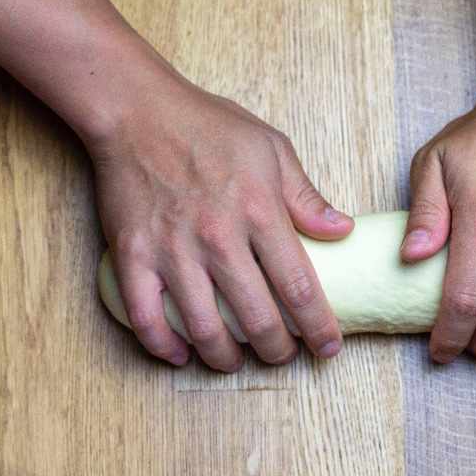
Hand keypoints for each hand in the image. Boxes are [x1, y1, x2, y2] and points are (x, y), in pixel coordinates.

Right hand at [89, 72, 353, 370]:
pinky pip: (147, 319)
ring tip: (233, 362)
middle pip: (257, 319)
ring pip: (204, 329)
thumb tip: (342, 231)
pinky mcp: (133, 258)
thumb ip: (306, 196)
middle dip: (276, 351)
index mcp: (258, 211)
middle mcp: (218, 238)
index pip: (299, 287)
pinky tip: (180, 355)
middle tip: (282, 356)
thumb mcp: (271, 148)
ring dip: (224, 358)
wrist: (137, 113)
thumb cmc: (206, 126)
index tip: (328, 348)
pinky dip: (164, 347)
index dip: (318, 327)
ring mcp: (172, 251)